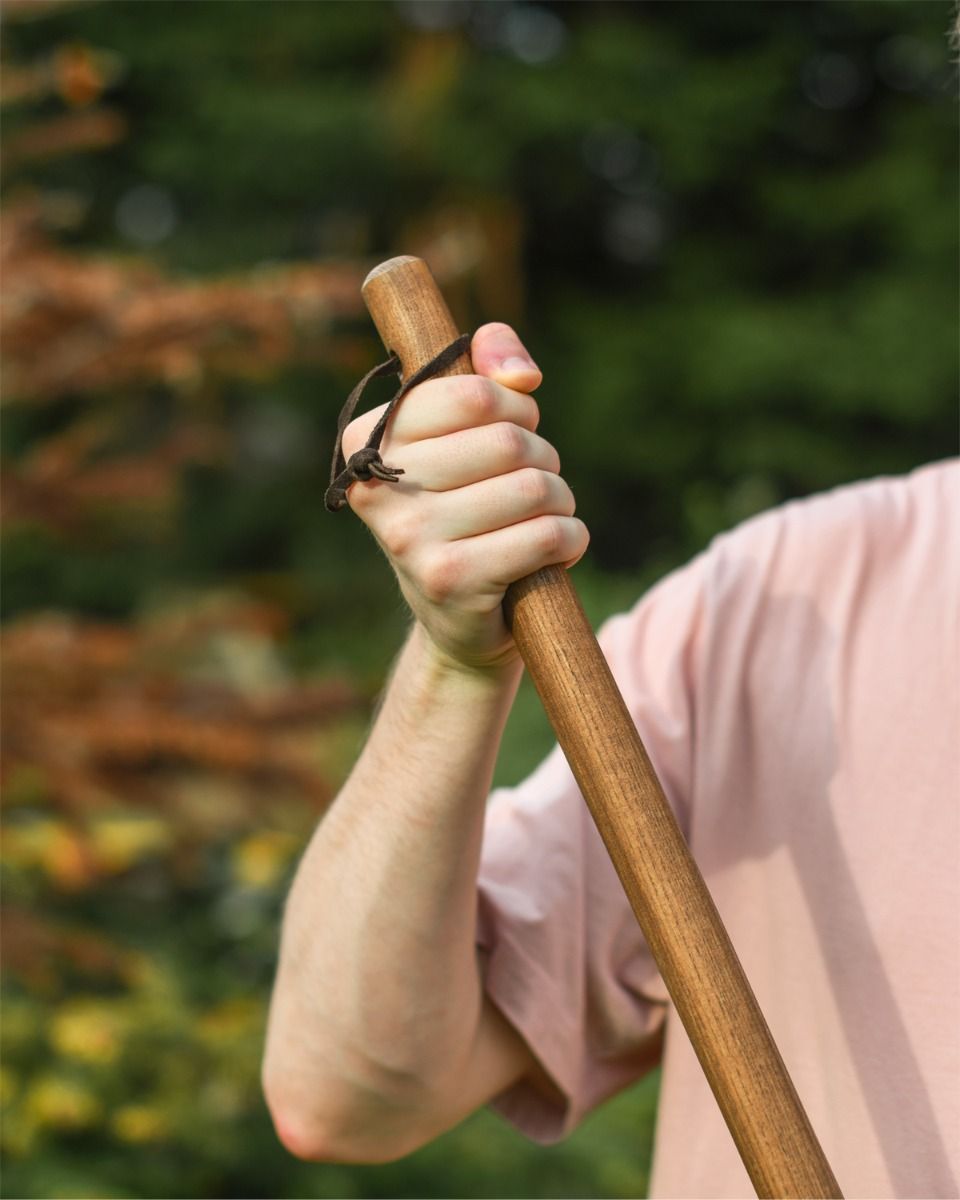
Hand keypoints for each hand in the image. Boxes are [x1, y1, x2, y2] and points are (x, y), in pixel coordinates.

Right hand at [341, 323, 588, 672]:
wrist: (458, 619)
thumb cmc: (468, 508)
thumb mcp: (467, 432)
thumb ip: (488, 370)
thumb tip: (520, 373)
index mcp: (369, 438)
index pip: (473, 393)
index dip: (515, 407)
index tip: (514, 429)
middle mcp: (378, 486)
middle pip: (509, 441)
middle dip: (542, 458)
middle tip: (531, 484)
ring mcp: (410, 537)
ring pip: (535, 488)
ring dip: (560, 501)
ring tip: (543, 519)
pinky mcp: (451, 580)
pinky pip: (548, 535)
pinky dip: (570, 539)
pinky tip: (553, 552)